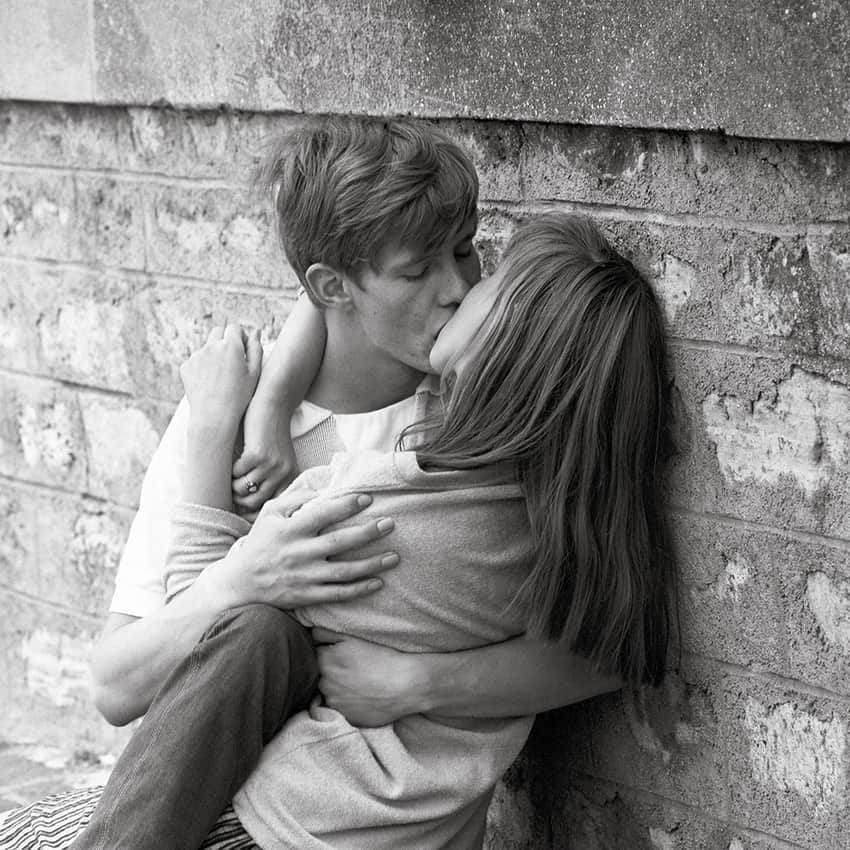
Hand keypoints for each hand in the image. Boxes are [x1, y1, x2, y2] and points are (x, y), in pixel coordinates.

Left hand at [180, 325, 261, 436]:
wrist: (214, 416)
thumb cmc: (240, 396)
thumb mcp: (255, 373)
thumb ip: (256, 348)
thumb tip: (256, 331)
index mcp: (230, 345)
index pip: (235, 328)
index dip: (240, 337)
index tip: (243, 349)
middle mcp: (211, 346)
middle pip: (218, 331)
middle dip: (225, 340)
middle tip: (232, 358)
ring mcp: (196, 356)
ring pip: (207, 347)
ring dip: (214, 354)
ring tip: (221, 377)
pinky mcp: (186, 366)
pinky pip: (196, 361)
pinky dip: (203, 367)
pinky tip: (210, 383)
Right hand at [202, 491, 398, 609]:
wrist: (240, 583)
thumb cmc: (260, 542)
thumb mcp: (270, 513)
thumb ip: (296, 498)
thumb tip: (325, 487)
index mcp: (290, 530)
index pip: (321, 514)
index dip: (345, 506)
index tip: (367, 499)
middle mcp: (299, 553)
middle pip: (339, 542)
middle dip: (367, 533)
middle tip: (390, 524)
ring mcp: (304, 577)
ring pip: (344, 572)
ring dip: (371, 564)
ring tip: (394, 556)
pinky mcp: (307, 596)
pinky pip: (337, 594)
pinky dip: (359, 590)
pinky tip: (378, 582)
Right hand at [232, 400, 298, 517]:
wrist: (273, 406)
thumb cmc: (272, 435)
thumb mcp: (279, 460)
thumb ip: (271, 481)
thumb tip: (247, 508)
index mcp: (291, 477)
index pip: (272, 505)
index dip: (255, 512)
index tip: (242, 512)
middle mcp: (283, 473)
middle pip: (256, 502)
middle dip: (240, 501)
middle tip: (232, 493)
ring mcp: (270, 465)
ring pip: (244, 489)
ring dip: (234, 485)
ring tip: (233, 477)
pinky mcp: (256, 454)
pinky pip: (237, 473)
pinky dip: (233, 469)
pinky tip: (236, 460)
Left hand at [312, 629, 423, 725]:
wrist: (406, 685)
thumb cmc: (382, 658)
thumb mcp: (353, 638)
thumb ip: (326, 633)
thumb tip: (310, 634)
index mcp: (324, 660)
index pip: (314, 654)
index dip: (328, 652)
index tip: (341, 654)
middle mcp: (323, 682)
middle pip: (319, 674)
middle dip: (330, 670)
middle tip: (351, 668)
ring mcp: (333, 702)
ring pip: (328, 692)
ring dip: (336, 688)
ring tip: (356, 683)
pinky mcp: (343, 717)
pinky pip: (337, 708)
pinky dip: (345, 702)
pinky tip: (360, 696)